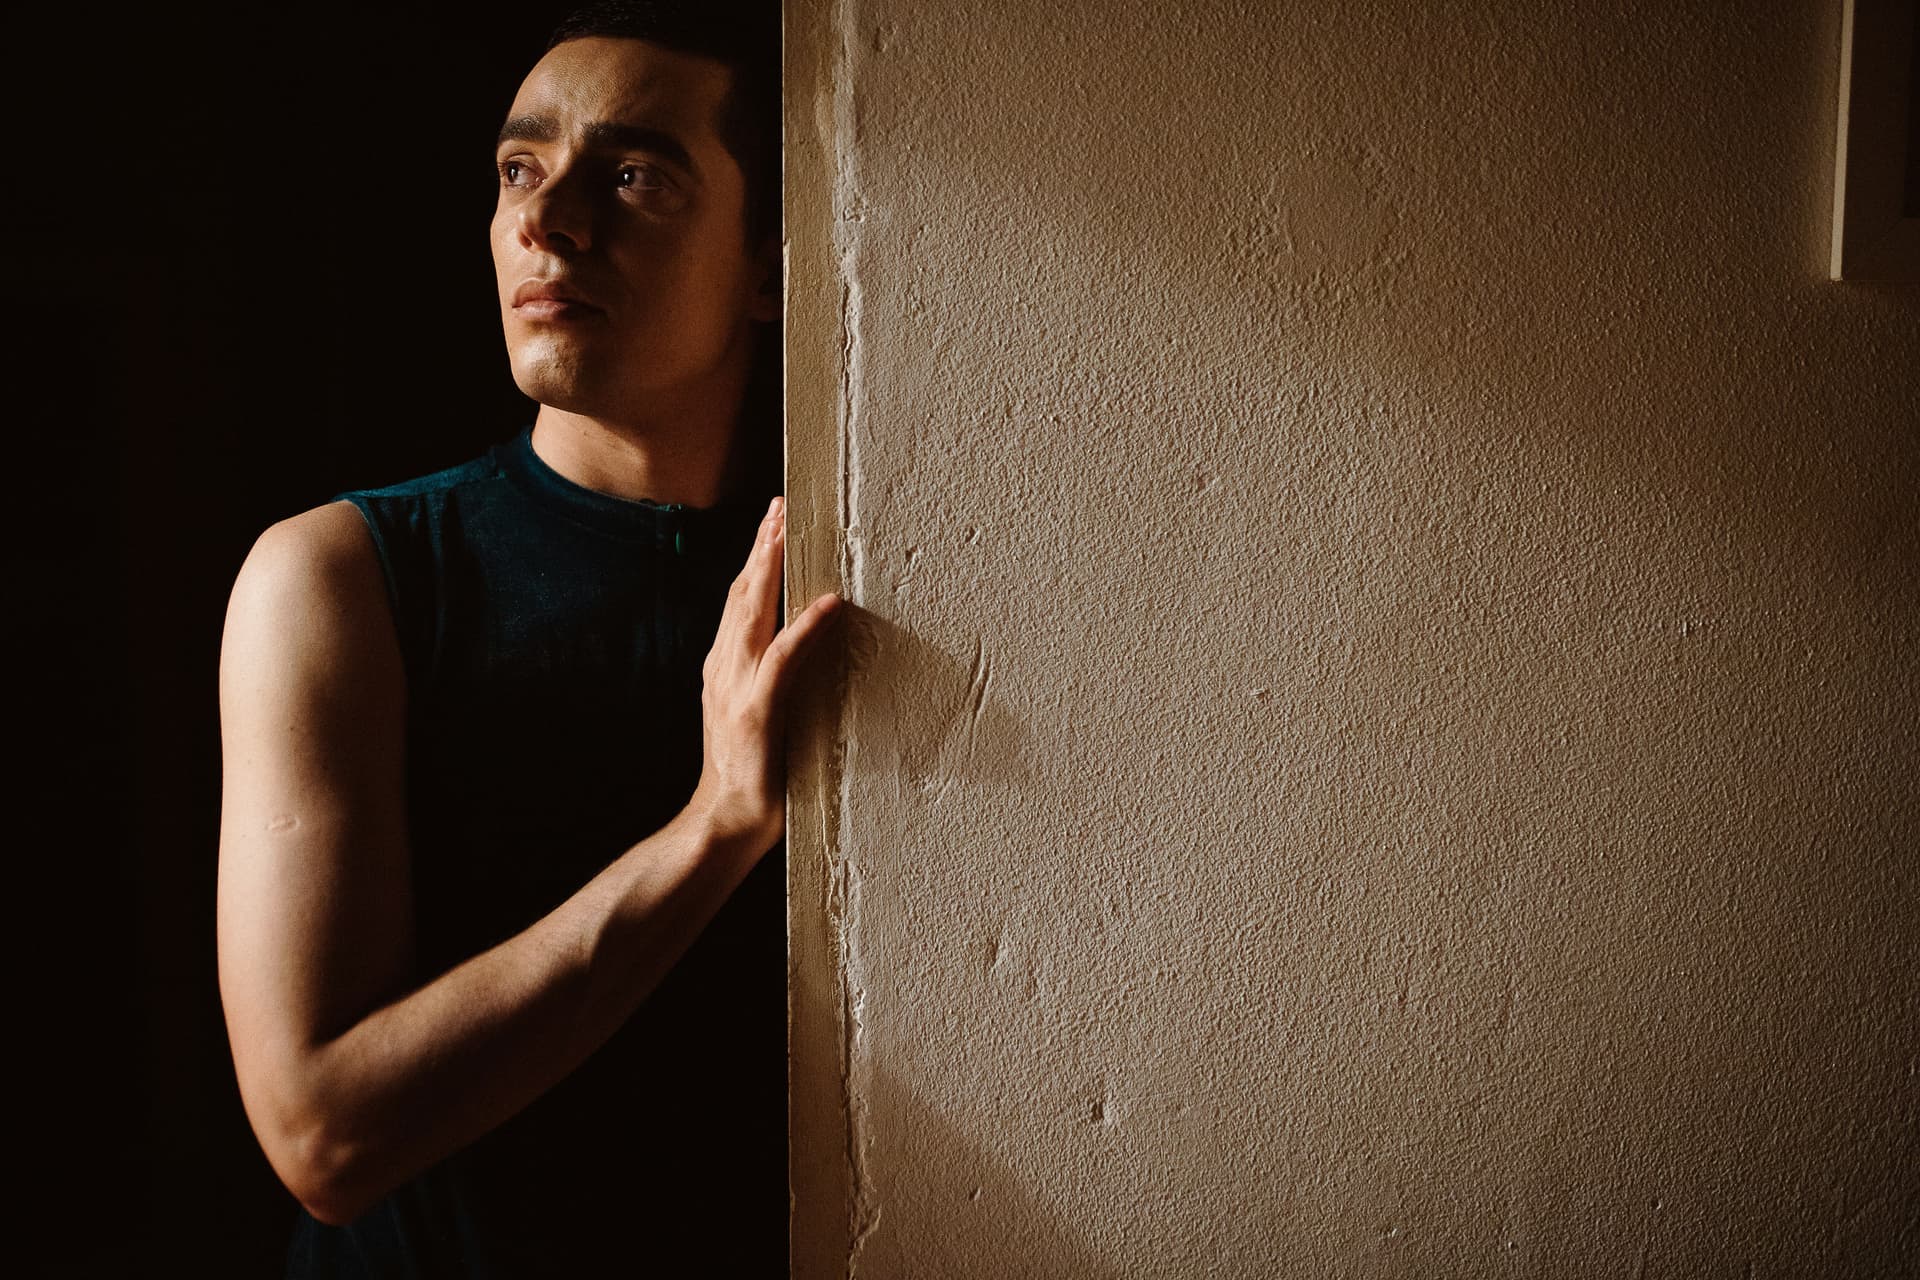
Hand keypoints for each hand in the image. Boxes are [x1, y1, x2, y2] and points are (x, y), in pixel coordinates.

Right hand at [689, 495, 842, 853]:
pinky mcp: (758, 710)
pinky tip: (828, 603)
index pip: (738, 600)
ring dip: (773, 569)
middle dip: (761, 547)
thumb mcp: (753, 712)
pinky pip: (784, 658)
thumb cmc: (750, 771)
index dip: (754, 559)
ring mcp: (736, 687)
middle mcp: (723, 668)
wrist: (726, 818)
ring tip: (790, 532)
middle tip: (779, 506)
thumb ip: (767, 677)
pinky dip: (806, 627)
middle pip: (742, 593)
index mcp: (722, 666)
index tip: (771, 522)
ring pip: (754, 613)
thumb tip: (796, 647)